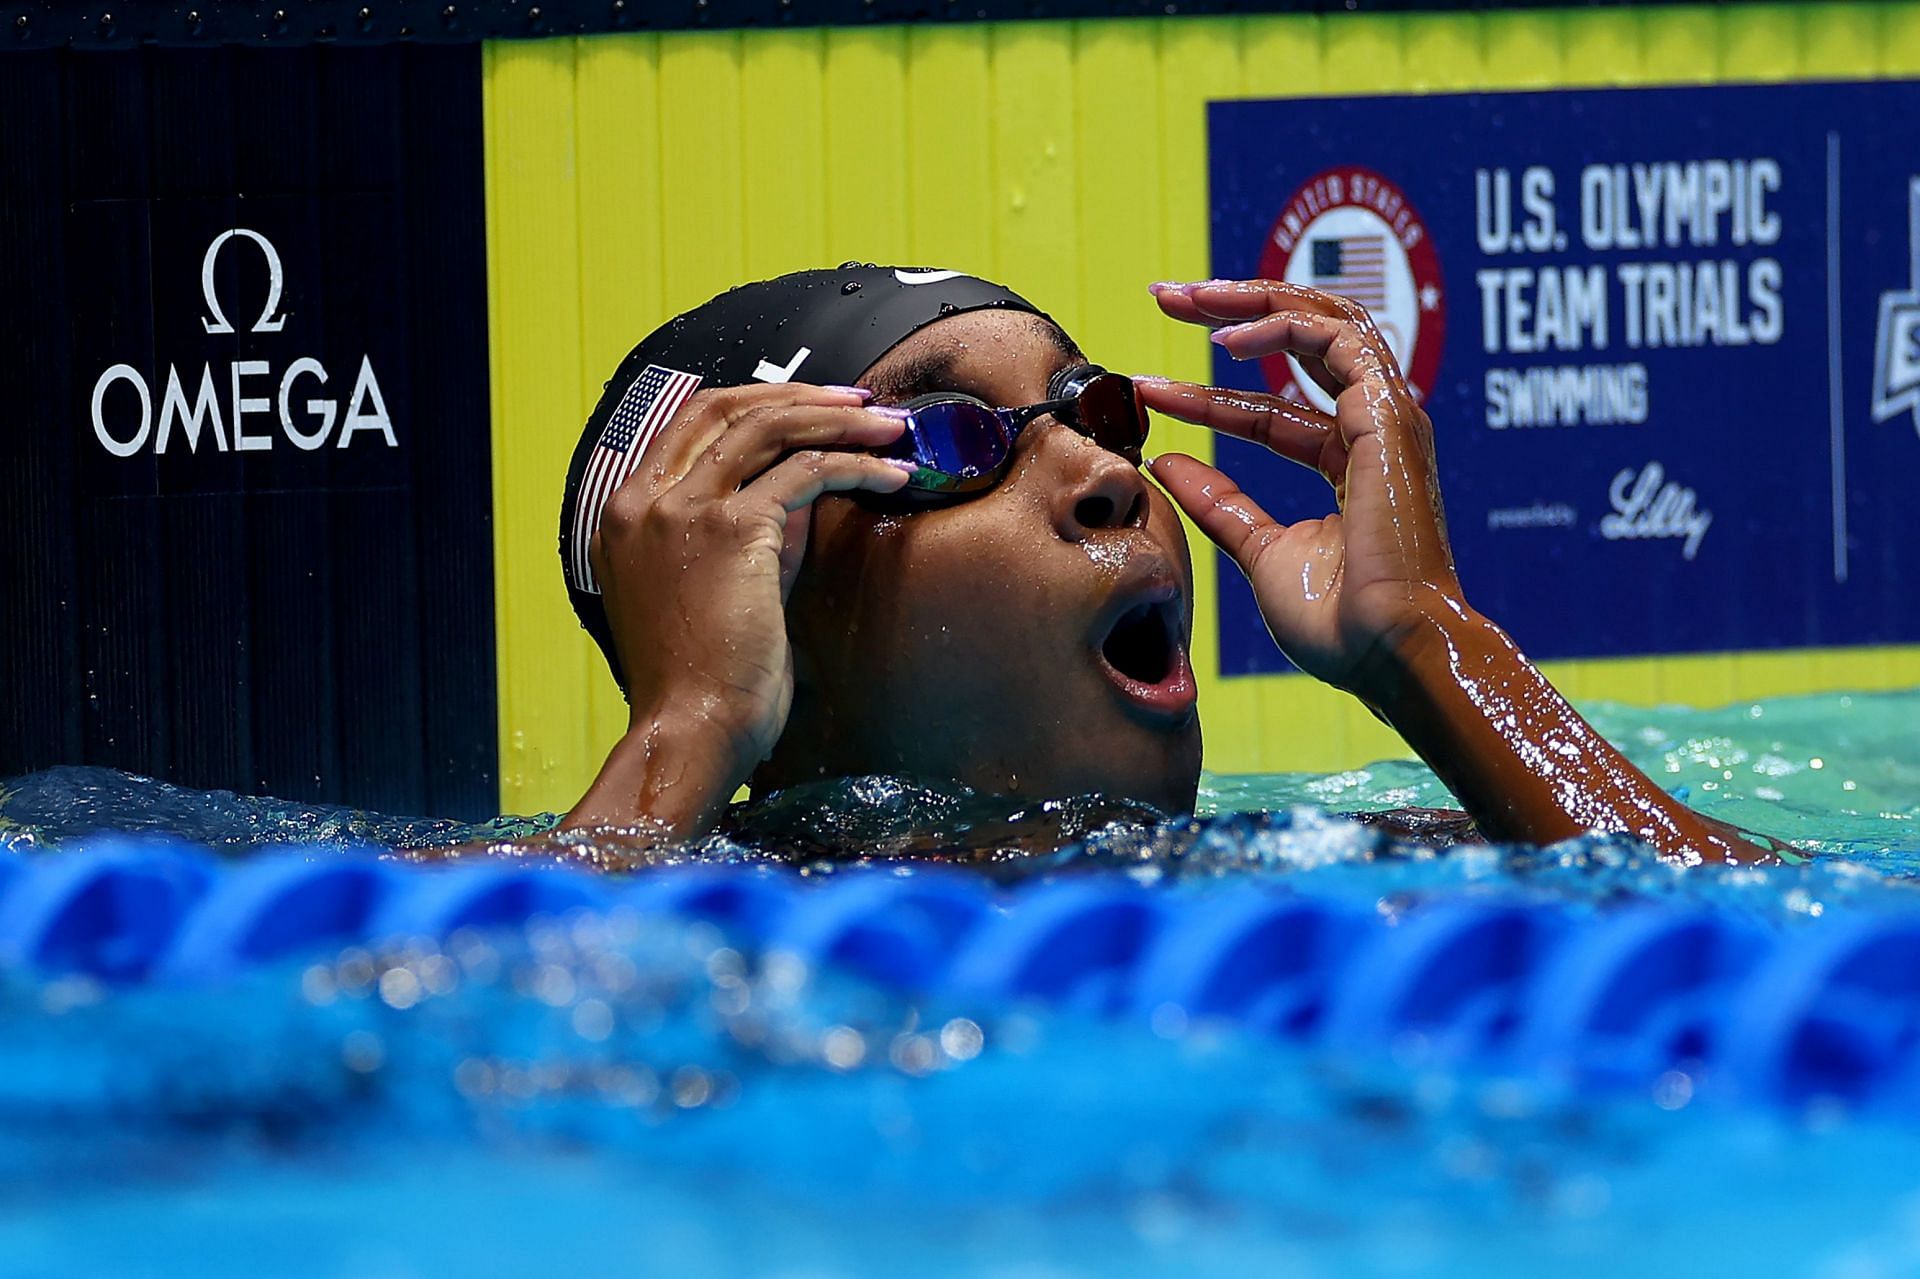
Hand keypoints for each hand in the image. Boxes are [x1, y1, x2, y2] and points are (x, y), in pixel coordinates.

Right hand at [590, 382, 911, 777]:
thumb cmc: (706, 679)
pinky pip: (805, 472)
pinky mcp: (730, 528)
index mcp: (624, 513)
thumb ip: (748, 529)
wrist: (694, 728)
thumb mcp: (718, 586)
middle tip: (859, 403)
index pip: (690, 423)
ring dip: (838, 420)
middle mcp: (642, 501)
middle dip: (800, 396)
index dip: (756, 403)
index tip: (811, 406)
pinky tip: (892, 479)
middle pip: (725, 407)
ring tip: (889, 427)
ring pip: (768, 426)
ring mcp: (681, 509)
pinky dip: (856, 467)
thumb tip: (805, 478)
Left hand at [1139, 280, 1459, 698]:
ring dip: (1251, 300)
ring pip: (1324, 321)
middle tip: (1166, 296)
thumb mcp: (1260, 550)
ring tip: (1184, 299)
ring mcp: (1387, 417)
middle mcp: (1373, 430)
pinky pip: (1336, 340)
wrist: (1385, 650)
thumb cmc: (1338, 621)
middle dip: (1233, 309)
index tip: (1145, 389)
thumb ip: (1219, 503)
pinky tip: (1224, 342)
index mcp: (1350, 463)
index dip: (1206, 396)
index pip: (1270, 410)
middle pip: (1304, 341)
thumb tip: (1167, 462)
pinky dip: (1280, 327)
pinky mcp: (1389, 413)